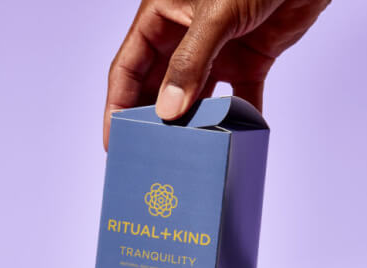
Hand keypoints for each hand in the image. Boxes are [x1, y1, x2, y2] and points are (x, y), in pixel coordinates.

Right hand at [103, 0, 330, 148]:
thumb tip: (169, 111)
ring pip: (197, 95)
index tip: (116, 141)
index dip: (118, 105)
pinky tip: (236, 140)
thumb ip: (191, 62)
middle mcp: (185, 35)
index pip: (128, 67)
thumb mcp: (216, 14)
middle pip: (158, 86)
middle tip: (149, 155)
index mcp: (161, 16)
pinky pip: (240, 95)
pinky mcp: (250, 57)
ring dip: (194, 122)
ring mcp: (218, 49)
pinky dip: (238, 117)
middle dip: (153, 119)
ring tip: (187, 155)